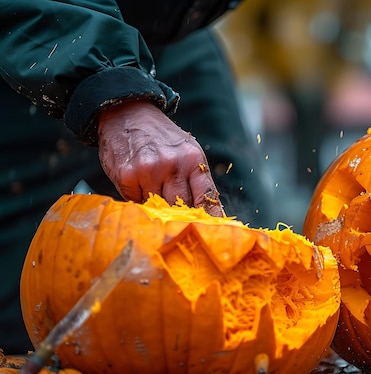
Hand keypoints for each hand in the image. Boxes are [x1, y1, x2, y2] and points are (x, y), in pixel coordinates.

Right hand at [97, 101, 224, 216]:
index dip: (210, 218)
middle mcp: (172, 165)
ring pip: (159, 209)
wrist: (127, 112)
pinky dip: (139, 200)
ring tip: (155, 192)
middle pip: (182, 209)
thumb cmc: (162, 138)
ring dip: (158, 208)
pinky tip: (138, 185)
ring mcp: (148, 171)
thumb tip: (208, 215)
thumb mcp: (187, 150)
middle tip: (180, 221)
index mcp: (192, 160)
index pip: (206, 197)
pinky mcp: (127, 176)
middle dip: (182, 216)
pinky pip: (137, 203)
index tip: (211, 232)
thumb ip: (196, 180)